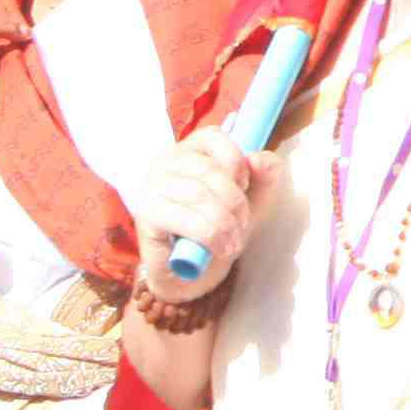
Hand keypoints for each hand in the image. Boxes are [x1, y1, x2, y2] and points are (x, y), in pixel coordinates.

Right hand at [129, 116, 276, 286]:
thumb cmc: (216, 229)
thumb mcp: (248, 200)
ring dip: (226, 222)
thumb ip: (262, 176)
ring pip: (199, 194)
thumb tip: (261, 158)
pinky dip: (210, 235)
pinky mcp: (147, 215)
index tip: (245, 188)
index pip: (213, 136)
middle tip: (243, 225)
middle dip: (236, 202)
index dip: (237, 163)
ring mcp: (153, 187)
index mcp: (189, 150)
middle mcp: (165, 163)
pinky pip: (185, 219)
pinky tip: (220, 248)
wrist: (188, 273)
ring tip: (233, 242)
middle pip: (210, 170)